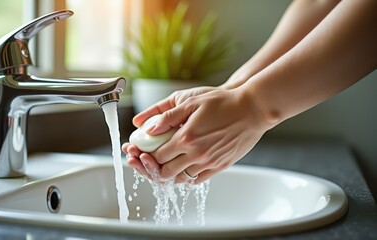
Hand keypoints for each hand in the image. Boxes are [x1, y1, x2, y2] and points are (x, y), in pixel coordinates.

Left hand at [124, 86, 272, 182]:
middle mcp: (197, 154)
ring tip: (163, 164)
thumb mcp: (190, 100)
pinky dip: (185, 177)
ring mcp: (209, 162)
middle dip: (151, 168)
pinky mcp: (220, 166)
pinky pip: (197, 180)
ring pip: (180, 179)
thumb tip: (145, 128)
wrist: (252, 109)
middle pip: (165, 172)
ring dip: (167, 174)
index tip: (140, 152)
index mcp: (186, 138)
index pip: (156, 156)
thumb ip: (165, 115)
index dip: (144, 156)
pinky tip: (181, 167)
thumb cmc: (222, 101)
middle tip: (148, 160)